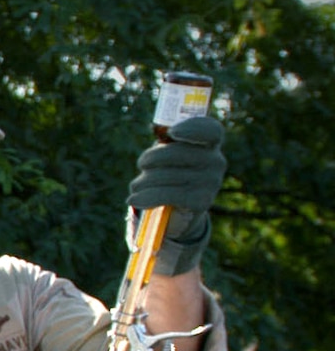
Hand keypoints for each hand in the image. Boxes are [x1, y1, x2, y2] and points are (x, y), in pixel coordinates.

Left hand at [129, 114, 224, 276]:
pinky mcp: (198, 204)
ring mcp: (209, 184)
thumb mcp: (168, 161)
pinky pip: (168, 194)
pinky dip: (146, 195)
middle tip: (142, 165)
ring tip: (136, 188)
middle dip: (152, 158)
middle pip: (176, 152)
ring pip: (167, 173)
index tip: (171, 132)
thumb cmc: (167, 184)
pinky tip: (136, 198)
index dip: (191, 127)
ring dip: (145, 179)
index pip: (209, 129)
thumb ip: (167, 145)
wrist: (175, 225)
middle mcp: (215, 164)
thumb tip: (160, 125)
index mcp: (210, 147)